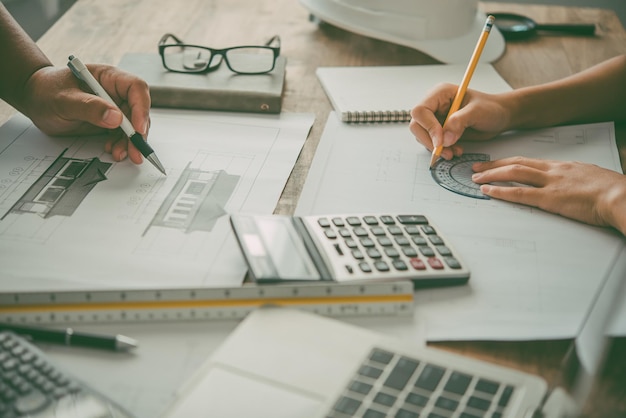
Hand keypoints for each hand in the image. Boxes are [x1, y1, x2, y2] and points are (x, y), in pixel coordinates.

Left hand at [22, 64, 150, 163]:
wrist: (36, 100)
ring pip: (132, 126)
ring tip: (119, 153)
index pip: (135, 88)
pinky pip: (122, 135)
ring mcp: (113, 108)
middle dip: (138, 133)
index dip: (141, 108)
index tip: (137, 128)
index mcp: (108, 77)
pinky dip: (121, 145)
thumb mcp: (64, 100)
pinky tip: (111, 149)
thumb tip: (115, 117)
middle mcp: (115, 92)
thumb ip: (88, 107)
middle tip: (135, 151)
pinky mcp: (109, 122)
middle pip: (138, 111)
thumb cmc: (46, 91)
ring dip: (129, 142)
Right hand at [409, 83, 512, 159]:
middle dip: (429, 141)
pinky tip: (455, 150)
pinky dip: (441, 150)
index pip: (420, 111)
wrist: (499, 117)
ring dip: (436, 148)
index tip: (441, 141)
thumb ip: (459, 122)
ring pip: (422, 136)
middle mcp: (434, 106)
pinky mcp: (439, 131)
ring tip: (455, 151)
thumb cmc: (491, 108)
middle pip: (417, 125)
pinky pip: (432, 143)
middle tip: (445, 151)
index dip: (428, 127)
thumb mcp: (478, 112)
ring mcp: (435, 119)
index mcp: (440, 94)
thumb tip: (444, 138)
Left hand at [472, 156, 625, 233]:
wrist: (621, 196)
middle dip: (494, 164)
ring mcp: (551, 183)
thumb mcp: (591, 179)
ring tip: (475, 177)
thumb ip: (576, 180)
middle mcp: (553, 171)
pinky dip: (500, 191)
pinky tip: (487, 190)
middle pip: (517, 163)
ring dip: (491, 174)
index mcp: (563, 166)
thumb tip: (572, 185)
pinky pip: (519, 193)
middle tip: (476, 166)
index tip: (496, 163)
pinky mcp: (550, 199)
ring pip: (514, 174)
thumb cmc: (612, 191)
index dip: (509, 162)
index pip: (529, 161)